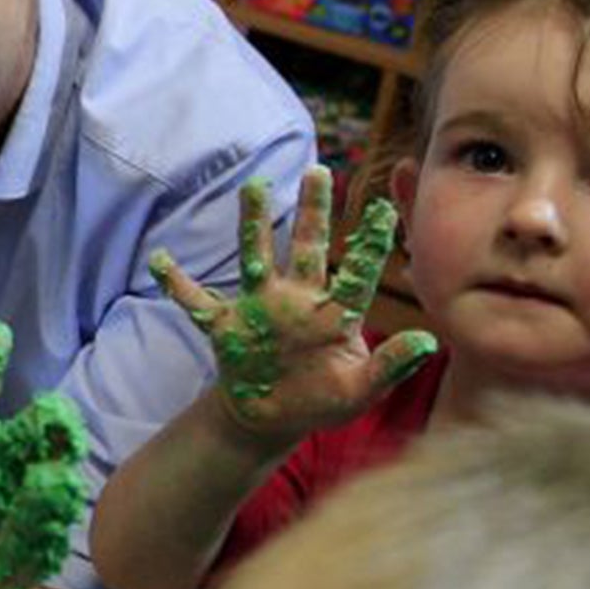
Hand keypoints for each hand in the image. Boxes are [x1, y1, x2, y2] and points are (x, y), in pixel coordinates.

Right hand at [152, 167, 435, 454]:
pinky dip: (177, 283)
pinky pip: (198, 302)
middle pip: (306, 247)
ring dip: (252, 224)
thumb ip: (391, 366)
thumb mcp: (359, 390)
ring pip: (256, 257)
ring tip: (252, 188)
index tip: (382, 209)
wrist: (271, 418)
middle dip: (312, 210)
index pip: (356, 272)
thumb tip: (429, 342)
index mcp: (333, 315)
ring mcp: (260, 308)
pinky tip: (159, 260)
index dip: (369, 243)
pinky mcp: (228, 327)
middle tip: (320, 171)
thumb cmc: (320, 400)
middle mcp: (297, 300)